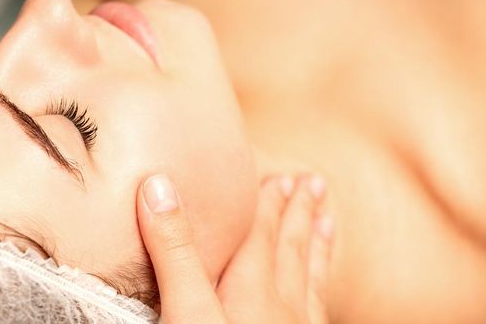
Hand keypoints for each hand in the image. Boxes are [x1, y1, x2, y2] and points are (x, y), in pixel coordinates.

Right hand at [136, 174, 333, 322]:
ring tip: (327, 224)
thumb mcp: (185, 309)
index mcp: (252, 288)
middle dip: (298, 215)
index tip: (282, 177)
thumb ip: (174, 252)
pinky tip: (318, 299)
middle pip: (292, 251)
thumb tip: (158, 185)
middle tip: (313, 183)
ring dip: (317, 250)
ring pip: (312, 282)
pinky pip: (318, 315)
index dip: (270, 203)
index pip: (261, 235)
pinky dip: (320, 294)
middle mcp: (282, 308)